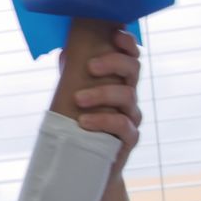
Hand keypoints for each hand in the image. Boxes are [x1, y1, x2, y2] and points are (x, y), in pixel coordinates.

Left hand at [70, 30, 141, 177]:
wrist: (83, 165)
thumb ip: (74, 75)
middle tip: (90, 67)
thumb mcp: (73, 97)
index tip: (115, 35)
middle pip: (133, 69)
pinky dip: (104, 121)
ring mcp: (131, 116)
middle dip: (113, 63)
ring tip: (78, 100)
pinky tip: (85, 122)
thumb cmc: (79, 125)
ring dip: (102, 94)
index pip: (130, 55)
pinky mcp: (129, 139)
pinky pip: (124, 126)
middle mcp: (128, 95)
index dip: (127, 43)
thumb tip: (66, 51)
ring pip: (128, 95)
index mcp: (118, 81)